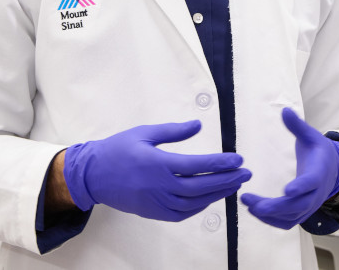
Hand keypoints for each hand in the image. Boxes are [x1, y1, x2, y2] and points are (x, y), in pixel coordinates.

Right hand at [63, 121, 250, 221]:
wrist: (92, 175)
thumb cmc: (118, 149)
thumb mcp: (145, 133)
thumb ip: (174, 131)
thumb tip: (198, 125)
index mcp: (158, 164)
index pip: (197, 166)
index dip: (220, 164)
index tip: (238, 160)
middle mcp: (159, 186)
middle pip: (200, 187)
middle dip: (226, 181)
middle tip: (245, 174)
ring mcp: (156, 202)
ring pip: (193, 203)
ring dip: (216, 195)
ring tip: (234, 186)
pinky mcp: (152, 212)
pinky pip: (181, 214)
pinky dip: (198, 208)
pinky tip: (210, 199)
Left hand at [240, 107, 338, 229]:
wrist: (333, 170)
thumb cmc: (319, 151)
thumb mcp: (311, 136)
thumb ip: (297, 126)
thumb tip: (285, 110)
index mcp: (318, 173)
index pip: (311, 182)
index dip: (300, 187)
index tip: (287, 191)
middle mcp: (316, 194)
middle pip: (298, 206)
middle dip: (274, 207)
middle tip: (252, 202)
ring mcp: (310, 206)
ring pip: (291, 217)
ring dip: (269, 214)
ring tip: (248, 204)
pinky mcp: (302, 213)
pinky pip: (287, 222)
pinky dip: (272, 221)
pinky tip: (255, 211)